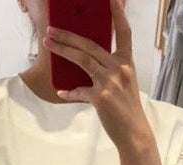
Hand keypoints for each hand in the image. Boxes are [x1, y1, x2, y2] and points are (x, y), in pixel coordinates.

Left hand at [42, 0, 152, 151]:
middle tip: (51, 29)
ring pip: (82, 59)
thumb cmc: (127, 110)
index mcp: (126, 62)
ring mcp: (110, 82)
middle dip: (68, 35)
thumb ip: (108, 71)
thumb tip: (84, 67)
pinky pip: (79, 90)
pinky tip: (62, 91)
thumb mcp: (124, 85)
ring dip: (62, 50)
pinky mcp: (101, 97)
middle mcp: (119, 68)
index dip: (118, 14)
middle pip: (90, 44)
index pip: (124, 32)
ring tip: (48, 44)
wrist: (134, 134)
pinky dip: (69, 92)